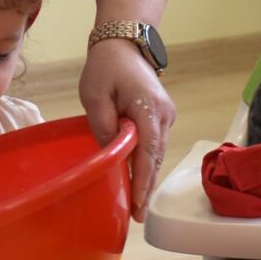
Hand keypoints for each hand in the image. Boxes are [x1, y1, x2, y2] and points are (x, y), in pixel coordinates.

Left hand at [79, 38, 175, 222]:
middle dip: (146, 187)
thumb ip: (103, 123)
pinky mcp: (162, 117)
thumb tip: (111, 152)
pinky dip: (147, 163)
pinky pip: (155, 145)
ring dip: (147, 177)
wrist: (124, 44)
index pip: (147, 150)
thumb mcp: (94, 94)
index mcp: (148, 107)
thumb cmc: (106, 67)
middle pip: (155, 157)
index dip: (142, 179)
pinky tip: (138, 180)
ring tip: (136, 206)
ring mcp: (166, 115)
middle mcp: (164, 114)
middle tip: (135, 216)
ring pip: (157, 153)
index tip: (137, 203)